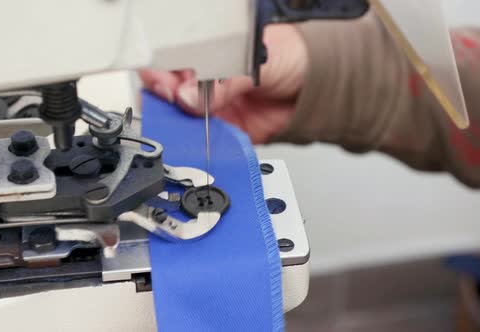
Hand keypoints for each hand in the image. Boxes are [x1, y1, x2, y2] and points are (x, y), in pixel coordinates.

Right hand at [138, 24, 307, 143]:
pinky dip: (195, 140)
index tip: (156, 78)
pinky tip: (189, 136)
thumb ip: (222, 81)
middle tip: (164, 98)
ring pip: (185, 116)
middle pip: (175, 91)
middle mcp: (211, 80)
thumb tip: (189, 96)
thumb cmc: (296, 57)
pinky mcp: (230, 129)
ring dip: (175, 120)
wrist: (323, 86)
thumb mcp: (255, 61)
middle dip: (164, 96)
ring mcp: (219, 106)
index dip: (163, 70)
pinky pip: (207, 138)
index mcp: (214, 53)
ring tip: (171, 119)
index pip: (178, 61)